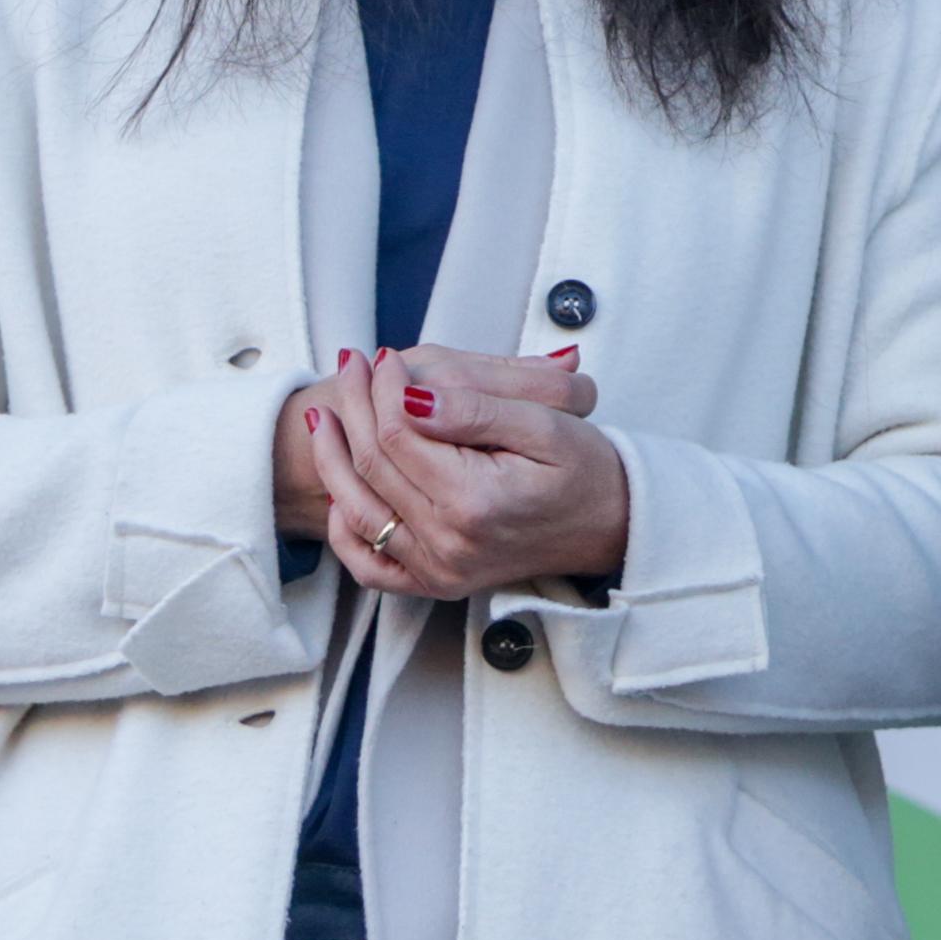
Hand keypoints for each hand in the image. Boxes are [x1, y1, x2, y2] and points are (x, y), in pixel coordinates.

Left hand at [302, 345, 632, 601]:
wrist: (615, 526)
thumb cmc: (589, 471)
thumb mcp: (550, 424)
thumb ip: (479, 409)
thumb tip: (412, 397)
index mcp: (475, 501)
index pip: (400, 432)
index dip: (383, 388)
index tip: (384, 356)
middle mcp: (448, 543)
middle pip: (373, 465)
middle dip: (356, 407)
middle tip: (351, 365)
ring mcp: (437, 569)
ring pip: (358, 507)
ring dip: (333, 456)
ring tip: (325, 413)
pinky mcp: (434, 583)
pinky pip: (368, 562)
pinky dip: (345, 526)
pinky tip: (340, 489)